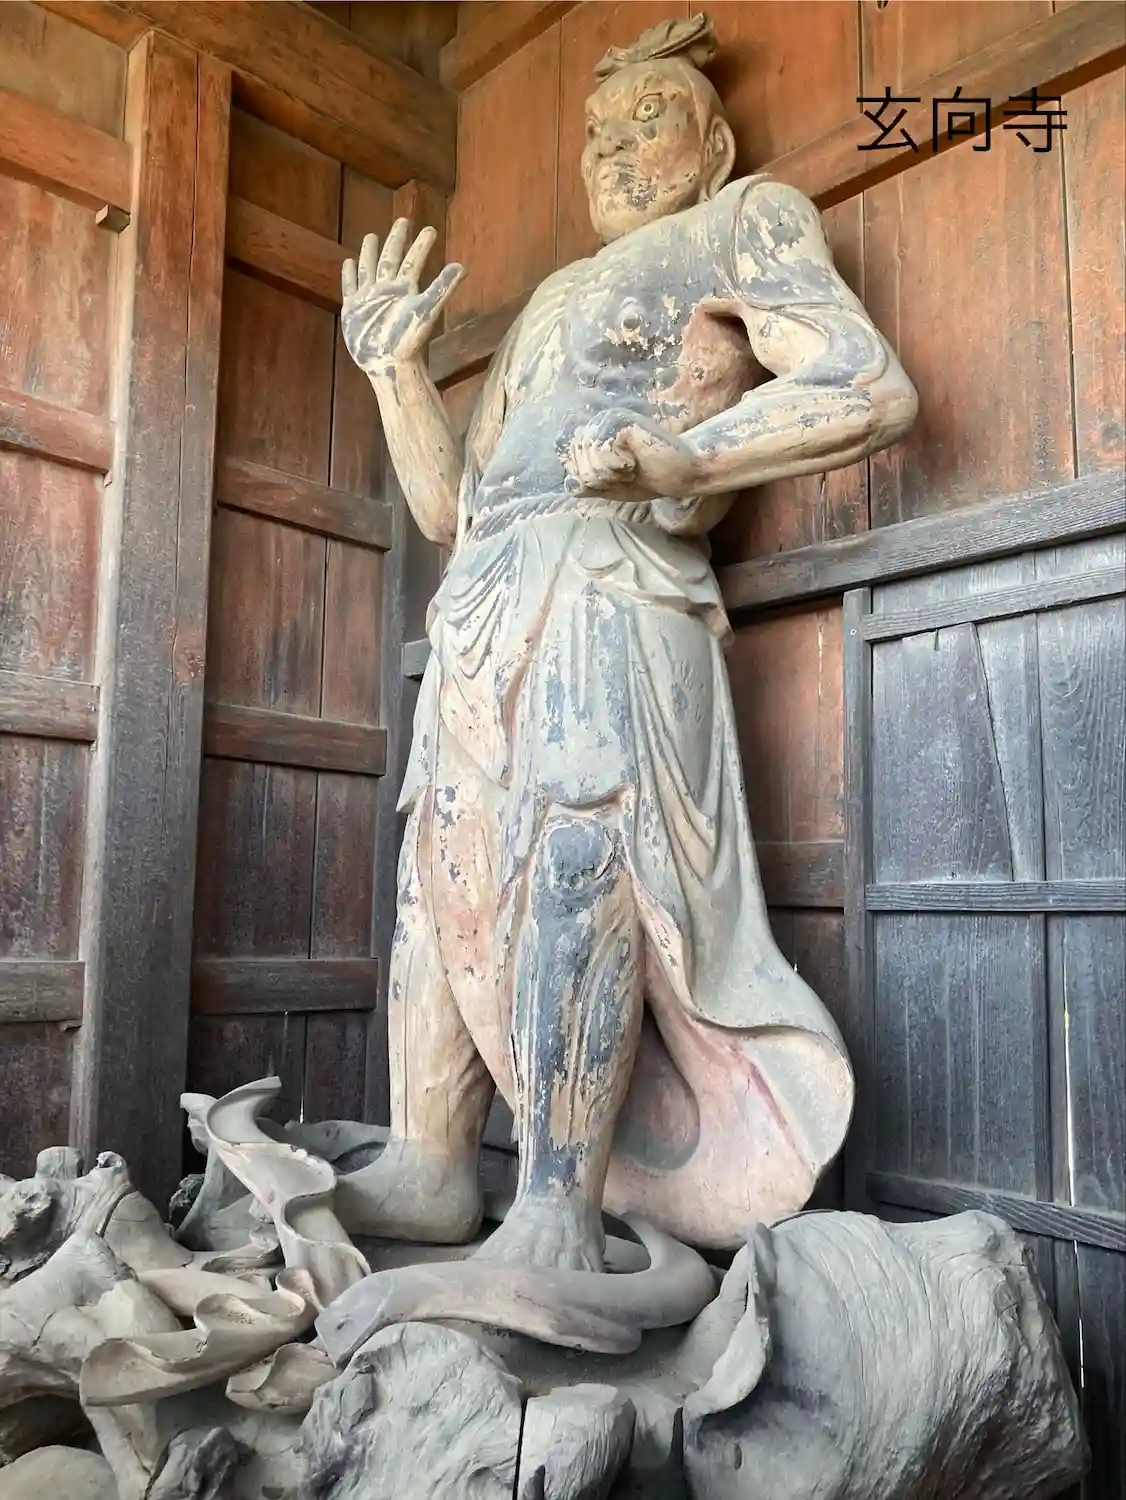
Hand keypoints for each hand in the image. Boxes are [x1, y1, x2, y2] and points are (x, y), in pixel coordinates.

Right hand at [340, 218, 464, 376]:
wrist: (388, 364)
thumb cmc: (408, 341)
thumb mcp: (427, 310)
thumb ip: (442, 288)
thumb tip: (462, 266)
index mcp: (403, 288)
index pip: (413, 261)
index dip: (421, 245)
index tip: (430, 229)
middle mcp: (386, 290)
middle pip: (390, 258)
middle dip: (396, 241)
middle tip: (403, 221)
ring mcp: (369, 298)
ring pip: (369, 268)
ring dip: (370, 253)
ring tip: (371, 236)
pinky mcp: (353, 310)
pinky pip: (350, 287)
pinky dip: (349, 275)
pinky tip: (349, 262)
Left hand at [563, 411, 700, 500]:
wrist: (684, 471)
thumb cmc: (653, 478)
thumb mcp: (614, 489)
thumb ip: (590, 486)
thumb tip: (568, 484)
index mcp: (593, 439)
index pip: (573, 472)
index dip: (597, 484)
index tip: (621, 477)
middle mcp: (596, 426)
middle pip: (580, 471)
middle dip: (606, 480)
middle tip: (630, 471)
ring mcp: (606, 422)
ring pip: (590, 467)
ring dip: (615, 475)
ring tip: (634, 465)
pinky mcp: (618, 422)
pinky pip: (602, 457)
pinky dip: (621, 466)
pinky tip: (637, 459)